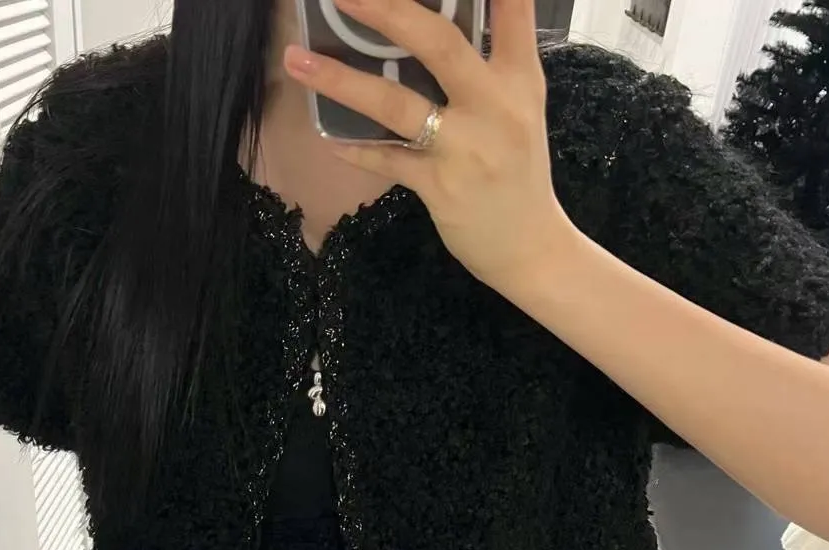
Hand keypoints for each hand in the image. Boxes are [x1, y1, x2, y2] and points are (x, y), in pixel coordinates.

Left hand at [283, 0, 576, 293]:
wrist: (532, 247)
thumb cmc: (519, 173)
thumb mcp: (521, 108)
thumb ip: (493, 62)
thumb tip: (436, 27)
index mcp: (520, 79)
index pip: (511, 10)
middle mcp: (495, 105)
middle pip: (439, 43)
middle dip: (388, 11)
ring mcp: (465, 147)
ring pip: (396, 103)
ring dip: (340, 80)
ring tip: (297, 59)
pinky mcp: (440, 186)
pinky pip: (387, 159)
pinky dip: (356, 149)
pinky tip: (328, 138)